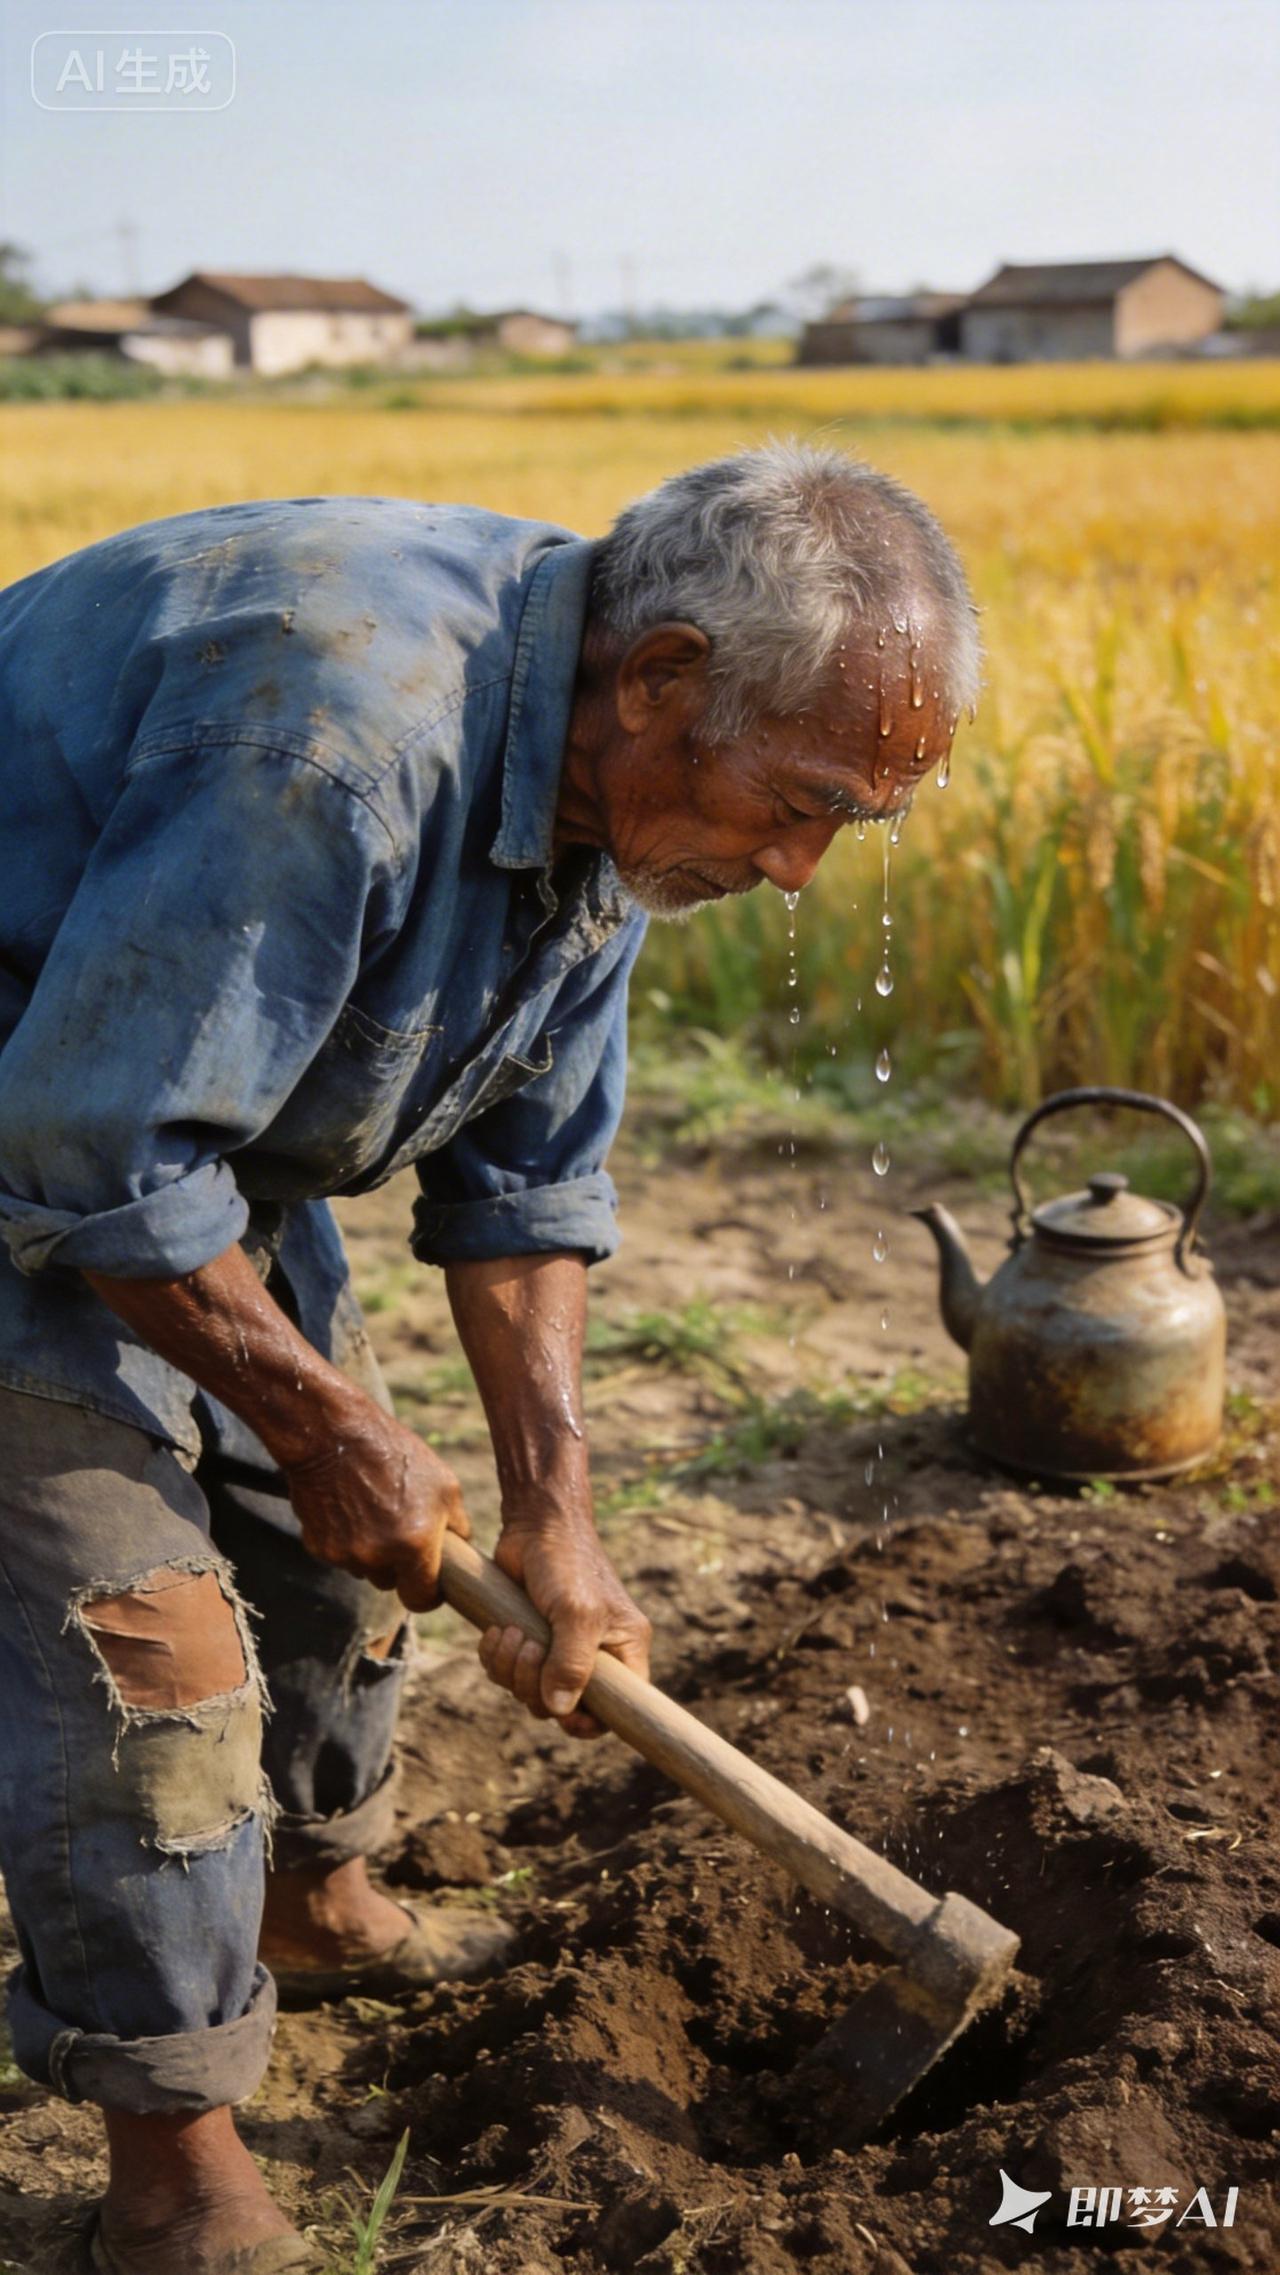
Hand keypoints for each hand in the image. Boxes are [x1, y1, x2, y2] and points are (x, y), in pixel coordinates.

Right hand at [285, 1405, 470, 1611]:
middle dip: (397, 1566)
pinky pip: (340, 1556)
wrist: (332, 1435)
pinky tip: (349, 1508)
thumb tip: (462, 1550)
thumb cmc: (395, 1454)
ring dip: (371, 1552)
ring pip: (364, 1569)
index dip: (427, 1593)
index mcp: (414, 1545)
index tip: (429, 1582)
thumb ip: (458, 1526)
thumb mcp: (444, 1484)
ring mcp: (344, 1554)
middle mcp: (378, 1556)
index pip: (421, 1600)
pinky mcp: (317, 1547)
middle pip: (390, 1583)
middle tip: (400, 1532)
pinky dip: (346, 1540)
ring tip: (373, 1511)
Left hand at [480, 1503, 651, 1739]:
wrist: (535, 1525)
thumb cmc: (567, 1563)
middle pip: (563, 1707)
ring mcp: (558, 1650)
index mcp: (623, 1652)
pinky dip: (497, 1659)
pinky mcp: (528, 1640)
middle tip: (530, 1647)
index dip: (590, 1723)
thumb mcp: (577, 1612)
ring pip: (529, 1693)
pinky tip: (498, 1630)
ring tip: (511, 1632)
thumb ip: (572, 1663)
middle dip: (535, 1684)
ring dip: (511, 1669)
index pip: (617, 1710)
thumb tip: (559, 1709)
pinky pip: (507, 1674)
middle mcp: (594, 1656)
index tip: (564, 1712)